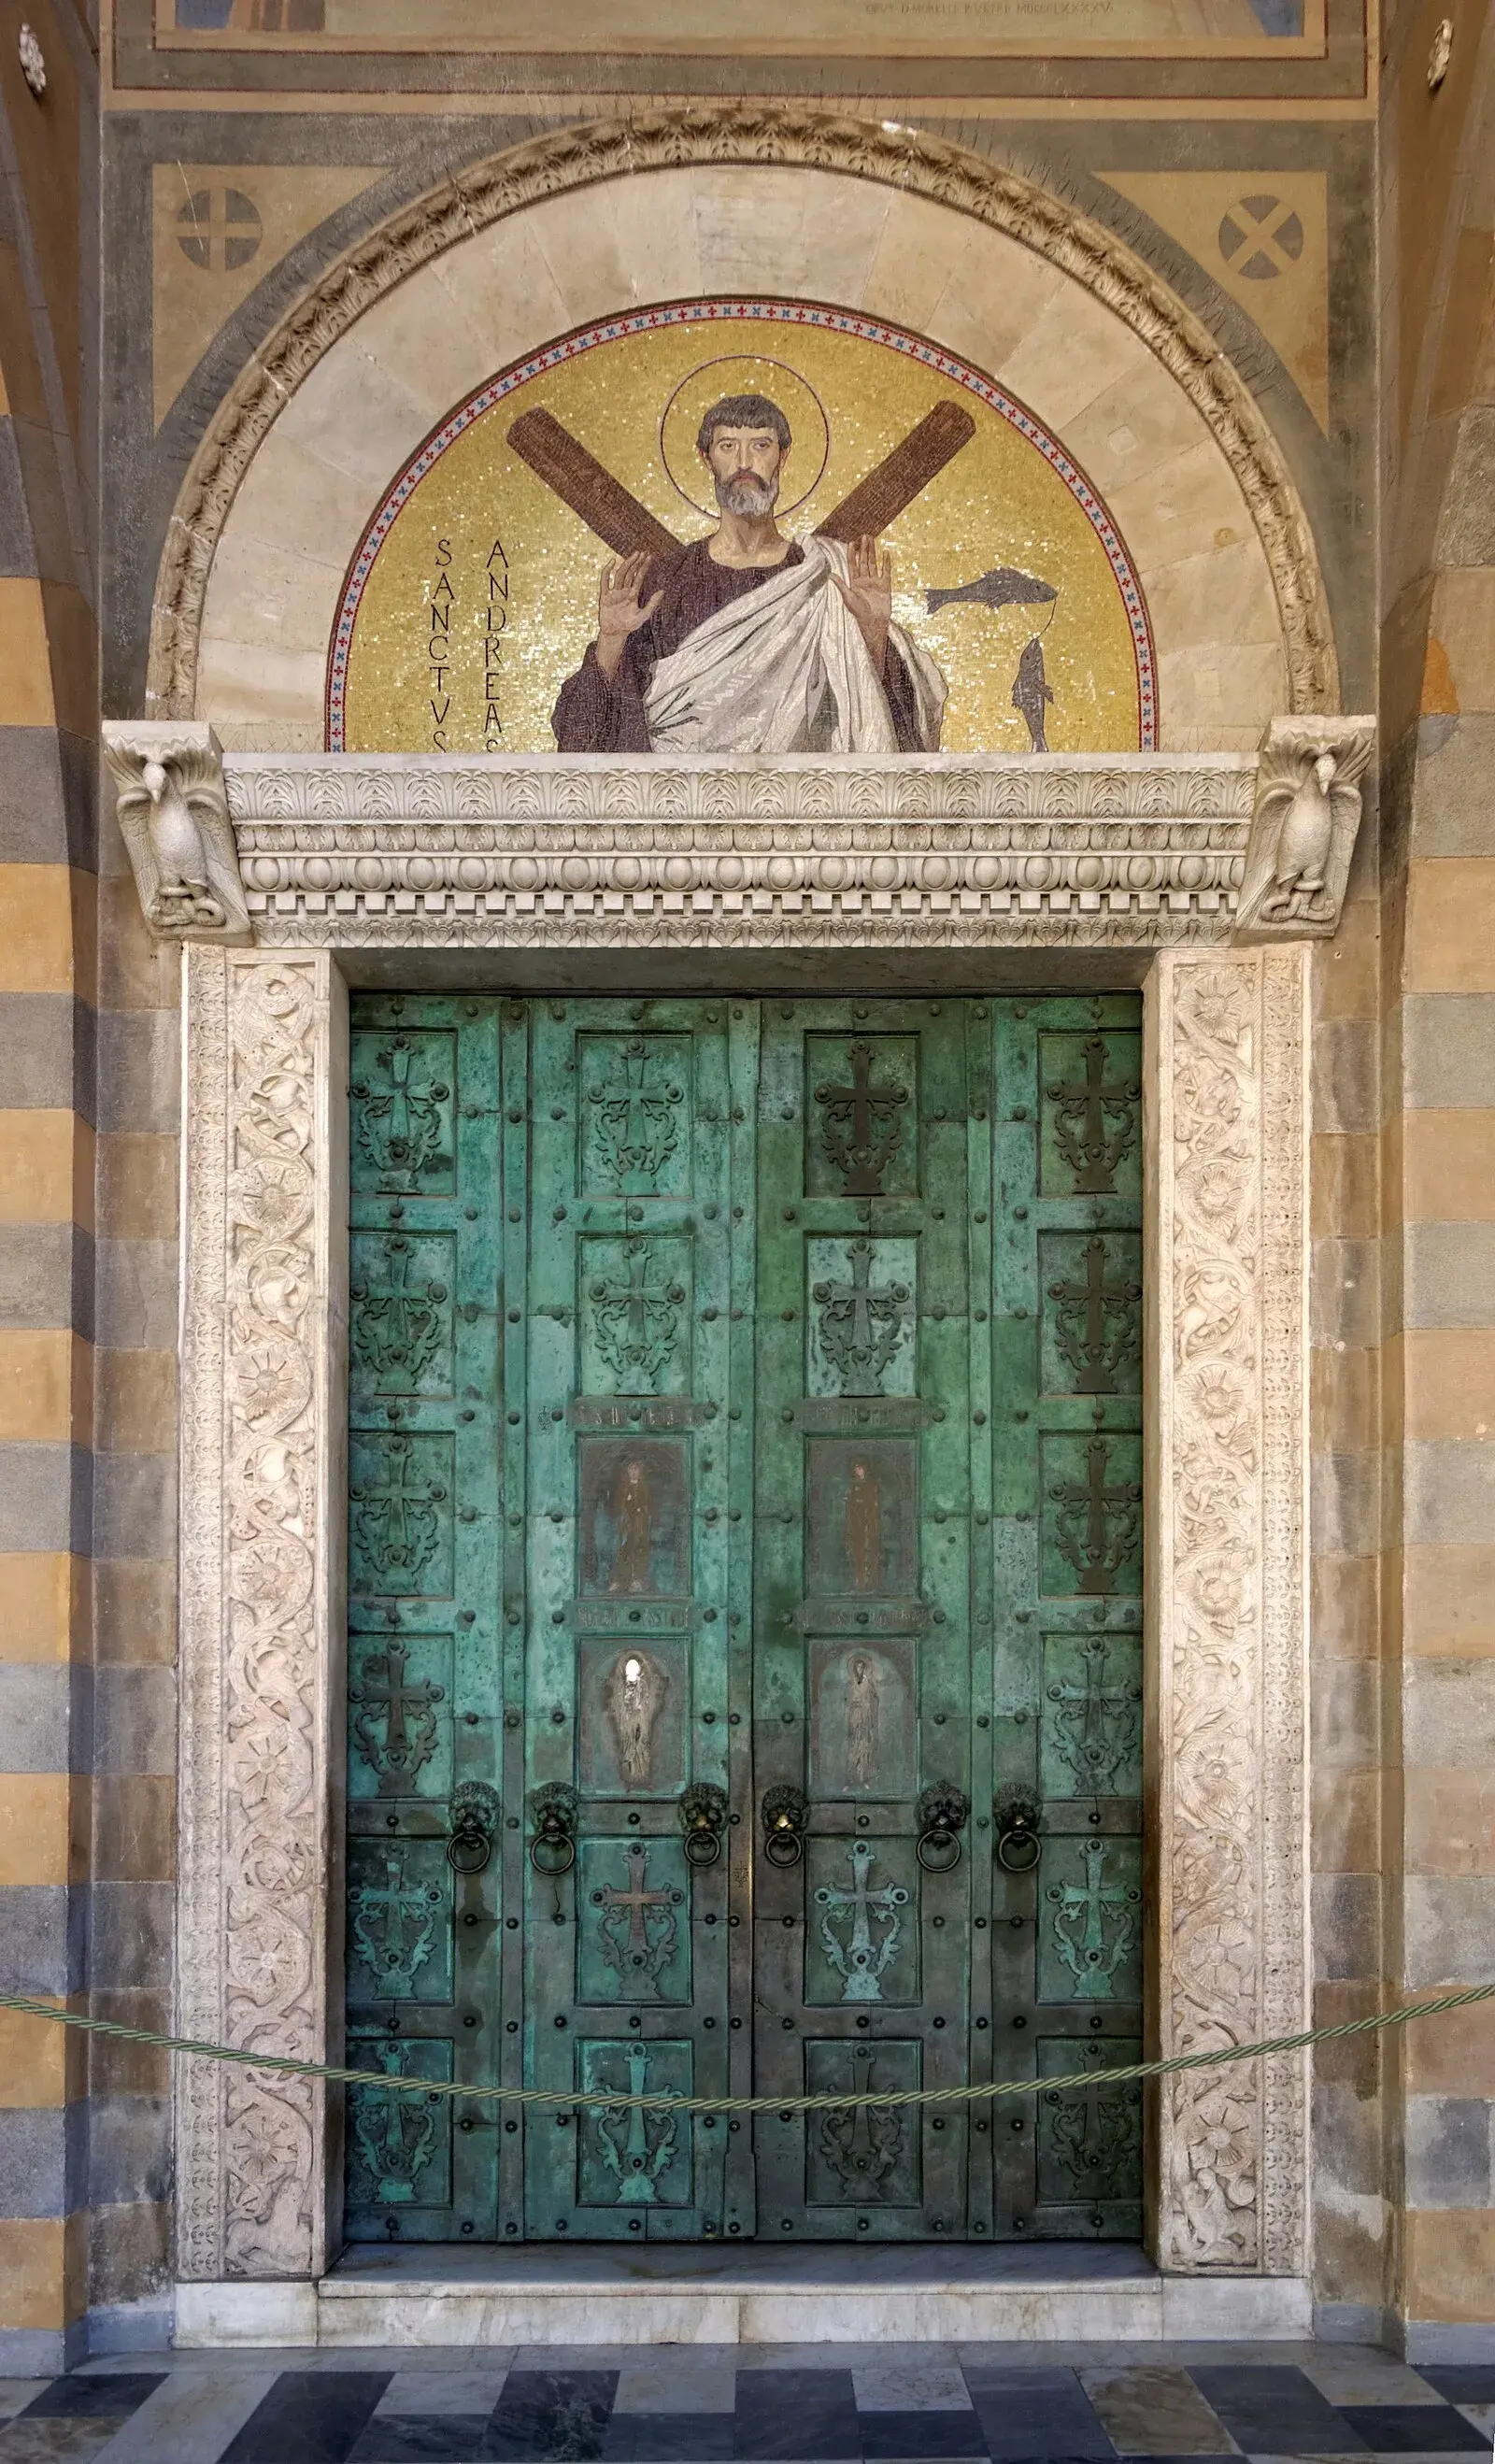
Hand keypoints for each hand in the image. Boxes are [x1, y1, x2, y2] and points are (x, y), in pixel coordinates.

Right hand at [596, 552, 663, 678]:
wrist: (615, 633)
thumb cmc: (629, 625)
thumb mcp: (643, 615)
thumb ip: (652, 603)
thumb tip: (663, 591)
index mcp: (632, 594)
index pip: (639, 577)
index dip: (644, 567)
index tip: (649, 557)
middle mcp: (623, 590)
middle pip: (630, 573)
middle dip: (636, 563)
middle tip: (642, 552)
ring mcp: (614, 592)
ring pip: (620, 574)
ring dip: (626, 564)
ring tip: (633, 555)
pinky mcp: (604, 596)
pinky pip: (605, 581)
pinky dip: (607, 571)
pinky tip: (612, 562)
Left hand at [833, 536, 892, 674]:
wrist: (874, 622)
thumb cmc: (859, 613)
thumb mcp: (848, 598)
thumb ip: (841, 585)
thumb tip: (830, 574)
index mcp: (854, 583)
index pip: (853, 565)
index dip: (852, 554)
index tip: (852, 543)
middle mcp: (864, 581)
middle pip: (864, 561)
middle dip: (864, 549)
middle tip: (865, 536)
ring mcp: (875, 582)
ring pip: (873, 564)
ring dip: (873, 552)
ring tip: (872, 539)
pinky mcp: (885, 586)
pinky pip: (886, 571)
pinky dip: (886, 562)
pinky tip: (886, 552)